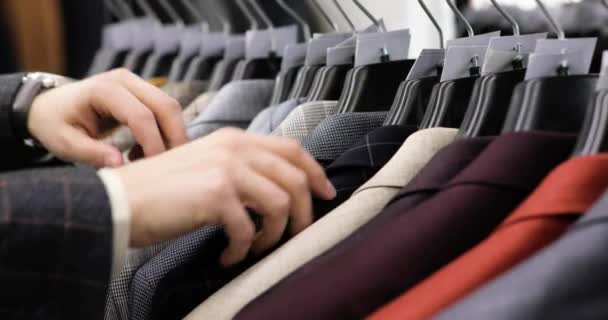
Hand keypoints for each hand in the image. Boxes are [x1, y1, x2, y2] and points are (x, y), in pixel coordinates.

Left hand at [28, 69, 186, 167]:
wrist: (48, 105)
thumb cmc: (55, 123)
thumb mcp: (65, 142)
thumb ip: (91, 153)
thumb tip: (120, 165)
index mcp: (104, 90)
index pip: (142, 116)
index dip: (153, 144)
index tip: (153, 168)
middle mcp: (125, 80)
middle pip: (166, 106)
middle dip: (174, 138)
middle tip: (170, 166)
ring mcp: (135, 82)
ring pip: (170, 107)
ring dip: (170, 136)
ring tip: (150, 159)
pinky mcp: (141, 91)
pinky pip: (163, 110)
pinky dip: (163, 132)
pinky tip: (142, 151)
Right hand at [112, 128, 336, 265]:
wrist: (119, 201)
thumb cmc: (162, 191)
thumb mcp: (205, 165)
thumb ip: (240, 167)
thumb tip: (277, 190)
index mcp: (234, 139)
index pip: (292, 148)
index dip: (315, 172)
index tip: (325, 194)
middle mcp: (234, 147)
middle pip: (295, 178)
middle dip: (303, 213)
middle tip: (294, 236)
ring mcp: (226, 169)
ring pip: (280, 204)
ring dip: (273, 235)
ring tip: (254, 248)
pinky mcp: (215, 195)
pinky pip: (249, 229)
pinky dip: (242, 250)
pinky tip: (227, 256)